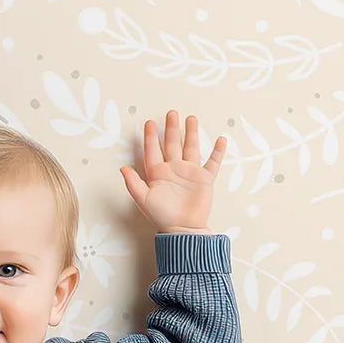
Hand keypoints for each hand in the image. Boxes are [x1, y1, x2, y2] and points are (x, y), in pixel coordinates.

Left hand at [120, 111, 225, 231]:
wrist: (183, 229)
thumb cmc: (162, 216)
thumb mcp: (143, 200)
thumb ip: (133, 184)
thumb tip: (122, 168)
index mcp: (158, 174)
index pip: (153, 151)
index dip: (150, 137)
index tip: (149, 123)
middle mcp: (174, 170)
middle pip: (172, 144)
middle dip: (172, 128)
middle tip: (171, 113)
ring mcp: (190, 173)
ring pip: (191, 148)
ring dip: (191, 133)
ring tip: (191, 118)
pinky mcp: (205, 180)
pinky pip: (212, 163)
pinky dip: (217, 152)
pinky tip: (220, 140)